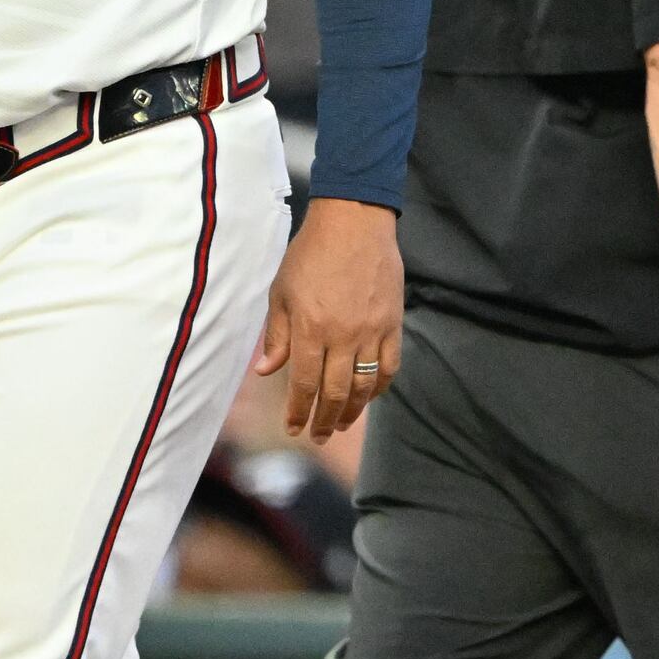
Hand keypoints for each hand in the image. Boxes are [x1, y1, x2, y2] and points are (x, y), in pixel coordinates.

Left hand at [251, 197, 402, 441]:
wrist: (354, 223)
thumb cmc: (310, 255)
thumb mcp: (282, 292)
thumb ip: (277, 335)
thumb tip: (265, 371)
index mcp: (310, 328)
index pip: (303, 383)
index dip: (298, 411)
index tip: (293, 429)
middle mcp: (342, 335)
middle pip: (336, 392)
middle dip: (325, 419)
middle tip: (318, 436)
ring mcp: (371, 329)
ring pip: (365, 384)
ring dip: (353, 411)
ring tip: (342, 424)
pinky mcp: (393, 322)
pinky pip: (389, 364)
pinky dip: (380, 385)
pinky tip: (370, 396)